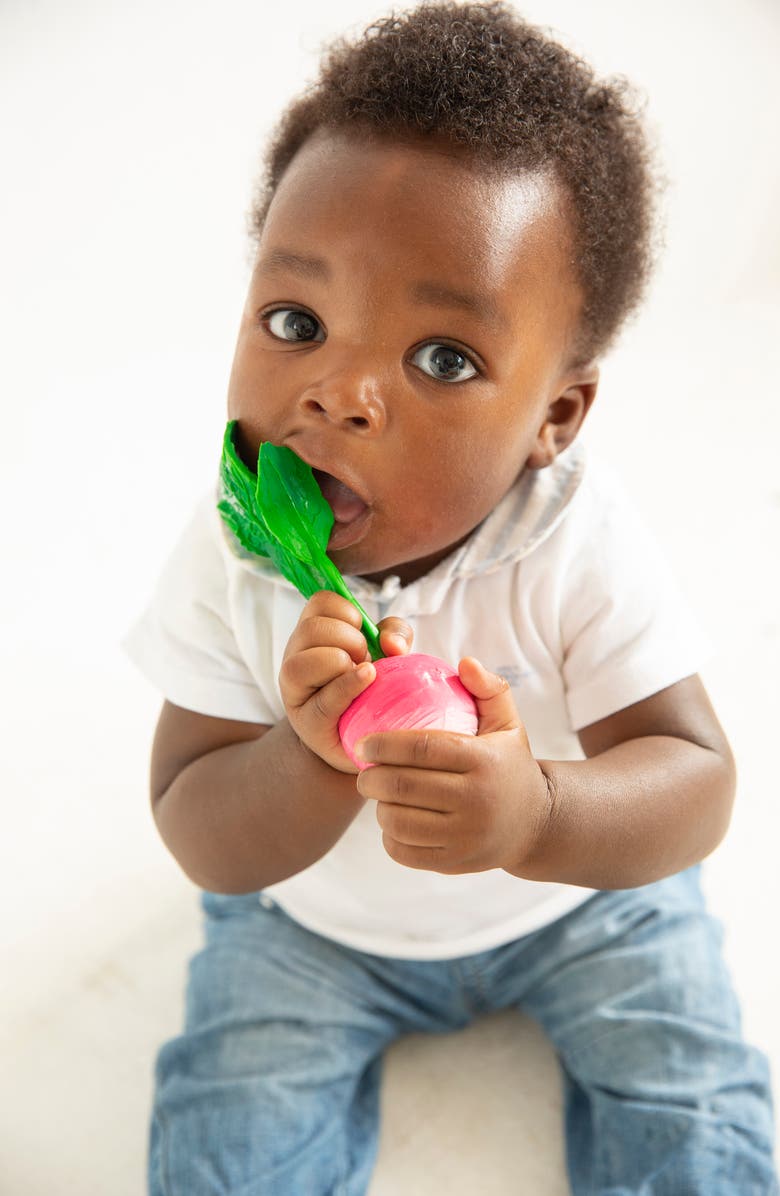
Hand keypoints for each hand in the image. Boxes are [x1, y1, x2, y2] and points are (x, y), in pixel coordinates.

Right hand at [279, 590, 413, 772]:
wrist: (366, 739)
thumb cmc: (372, 687)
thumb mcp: (387, 652)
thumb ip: (394, 634)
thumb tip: (391, 643)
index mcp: (312, 633)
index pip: (320, 601)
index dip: (348, 612)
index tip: (362, 633)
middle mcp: (295, 657)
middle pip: (312, 629)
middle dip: (349, 639)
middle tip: (365, 658)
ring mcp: (295, 692)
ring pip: (303, 663)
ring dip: (341, 662)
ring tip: (363, 675)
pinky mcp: (308, 723)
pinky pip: (325, 700)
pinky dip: (349, 686)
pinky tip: (368, 681)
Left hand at [355, 657, 551, 872]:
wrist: (536, 824)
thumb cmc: (509, 764)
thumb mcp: (508, 723)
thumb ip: (488, 688)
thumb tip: (463, 663)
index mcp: (484, 761)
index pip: (423, 749)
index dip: (384, 744)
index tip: (362, 742)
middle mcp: (477, 801)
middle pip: (403, 787)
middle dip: (371, 777)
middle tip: (364, 770)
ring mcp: (466, 837)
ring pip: (398, 822)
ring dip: (378, 807)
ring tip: (379, 795)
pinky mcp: (456, 863)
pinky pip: (404, 851)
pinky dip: (389, 836)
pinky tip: (393, 820)